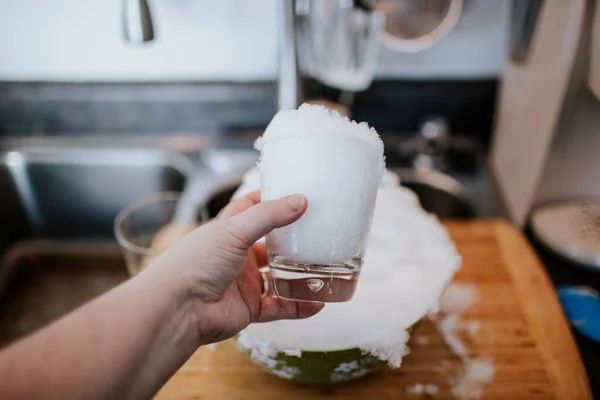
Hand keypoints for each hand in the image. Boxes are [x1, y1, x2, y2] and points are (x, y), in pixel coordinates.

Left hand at [150, 191, 323, 344]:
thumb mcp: (234, 230)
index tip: (292, 193)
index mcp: (227, 232)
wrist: (178, 308)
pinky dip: (298, 306)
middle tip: (318, 233)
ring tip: (325, 269)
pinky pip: (279, 307)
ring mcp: (243, 283)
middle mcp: (236, 256)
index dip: (267, 200)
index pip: (248, 209)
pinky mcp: (249, 308)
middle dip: (290, 242)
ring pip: (277, 278)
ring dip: (298, 276)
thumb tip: (301, 200)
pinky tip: (318, 303)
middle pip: (268, 246)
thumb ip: (269, 216)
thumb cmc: (196, 262)